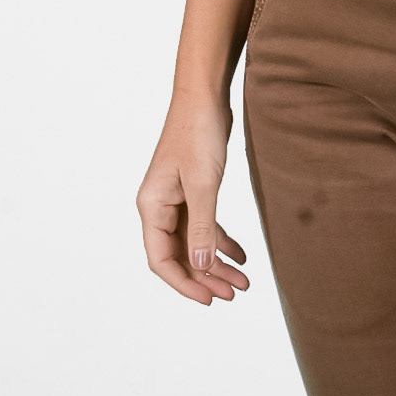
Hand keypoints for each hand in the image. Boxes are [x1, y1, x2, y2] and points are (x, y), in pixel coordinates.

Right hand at [137, 91, 249, 305]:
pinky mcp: (192, 189)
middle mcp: (159, 206)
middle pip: (179, 254)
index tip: (209, 299)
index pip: (161, 260)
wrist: (205, 96)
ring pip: (194, 242)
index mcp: (152, 207)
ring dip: (216, 262)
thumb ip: (202, 227)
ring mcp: (176, 198)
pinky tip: (241, 254)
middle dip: (207, 276)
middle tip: (235, 292)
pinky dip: (221, 240)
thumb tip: (202, 267)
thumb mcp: (203, 184)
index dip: (184, 283)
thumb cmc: (198, 133)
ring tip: (243, 281)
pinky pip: (204, 224)